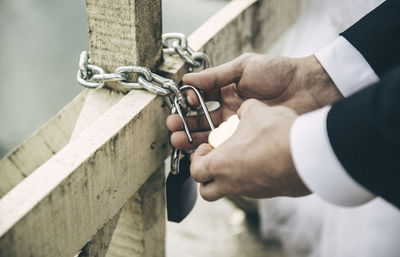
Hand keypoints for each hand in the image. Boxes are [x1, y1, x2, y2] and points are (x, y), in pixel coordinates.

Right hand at [167, 53, 341, 149]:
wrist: (309, 89)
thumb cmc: (278, 72)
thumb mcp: (243, 67)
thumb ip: (215, 75)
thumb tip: (188, 79)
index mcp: (228, 90)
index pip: (202, 99)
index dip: (190, 103)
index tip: (184, 104)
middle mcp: (231, 109)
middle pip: (202, 119)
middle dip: (186, 123)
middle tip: (173, 128)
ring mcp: (240, 125)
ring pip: (211, 134)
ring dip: (193, 137)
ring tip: (178, 140)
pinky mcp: (250, 139)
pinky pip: (228, 145)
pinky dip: (213, 149)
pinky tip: (201, 150)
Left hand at [190, 99, 310, 200]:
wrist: (309, 154)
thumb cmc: (277, 135)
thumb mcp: (255, 111)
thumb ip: (243, 110)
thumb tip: (244, 110)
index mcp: (220, 165)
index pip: (195, 170)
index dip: (197, 158)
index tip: (206, 147)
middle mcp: (232, 183)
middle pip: (207, 191)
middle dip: (207, 176)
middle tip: (216, 159)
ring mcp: (252, 191)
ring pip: (230, 190)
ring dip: (230, 175)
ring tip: (242, 155)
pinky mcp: (270, 192)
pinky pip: (253, 187)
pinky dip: (252, 175)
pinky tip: (263, 157)